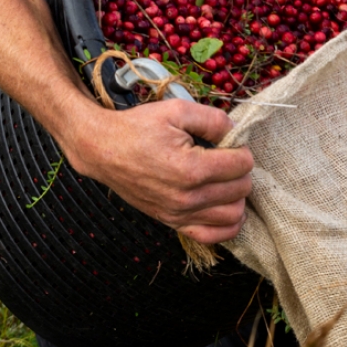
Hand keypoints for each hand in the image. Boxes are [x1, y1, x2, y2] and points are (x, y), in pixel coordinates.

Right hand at [63, 97, 253, 245]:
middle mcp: (188, 197)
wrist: (103, 149)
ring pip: (234, 216)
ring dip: (237, 196)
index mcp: (191, 168)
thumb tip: (237, 133)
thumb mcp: (177, 110)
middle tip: (226, 157)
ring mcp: (179, 214)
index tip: (229, 143)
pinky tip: (222, 205)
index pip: (242, 165)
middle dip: (241, 171)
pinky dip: (226, 224)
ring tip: (224, 180)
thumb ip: (214, 120)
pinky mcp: (172, 222)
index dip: (241, 149)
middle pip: (242, 189)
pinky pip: (214, 237)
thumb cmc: (138, 128)